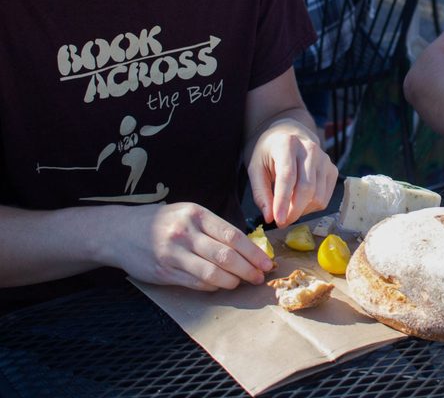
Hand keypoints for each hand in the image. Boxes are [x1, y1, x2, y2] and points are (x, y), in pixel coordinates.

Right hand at [105, 202, 273, 290]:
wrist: (121, 231)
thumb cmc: (163, 221)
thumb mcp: (188, 213)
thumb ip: (213, 228)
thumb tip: (245, 246)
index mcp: (197, 214)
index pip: (233, 235)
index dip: (253, 252)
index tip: (266, 261)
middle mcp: (186, 233)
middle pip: (225, 256)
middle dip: (248, 268)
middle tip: (259, 276)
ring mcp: (174, 254)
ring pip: (212, 272)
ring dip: (232, 281)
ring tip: (242, 282)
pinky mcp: (164, 272)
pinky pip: (195, 283)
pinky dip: (212, 286)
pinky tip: (221, 285)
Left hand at [247, 119, 337, 227]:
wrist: (290, 134)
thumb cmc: (270, 152)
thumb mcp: (255, 167)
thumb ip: (260, 193)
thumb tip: (270, 217)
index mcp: (287, 144)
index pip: (288, 176)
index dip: (283, 201)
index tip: (277, 221)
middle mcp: (310, 149)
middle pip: (306, 188)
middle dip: (293, 211)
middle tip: (281, 222)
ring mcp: (324, 159)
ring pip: (318, 196)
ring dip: (302, 210)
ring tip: (288, 209)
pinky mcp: (332, 169)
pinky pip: (325, 197)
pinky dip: (311, 207)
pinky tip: (300, 202)